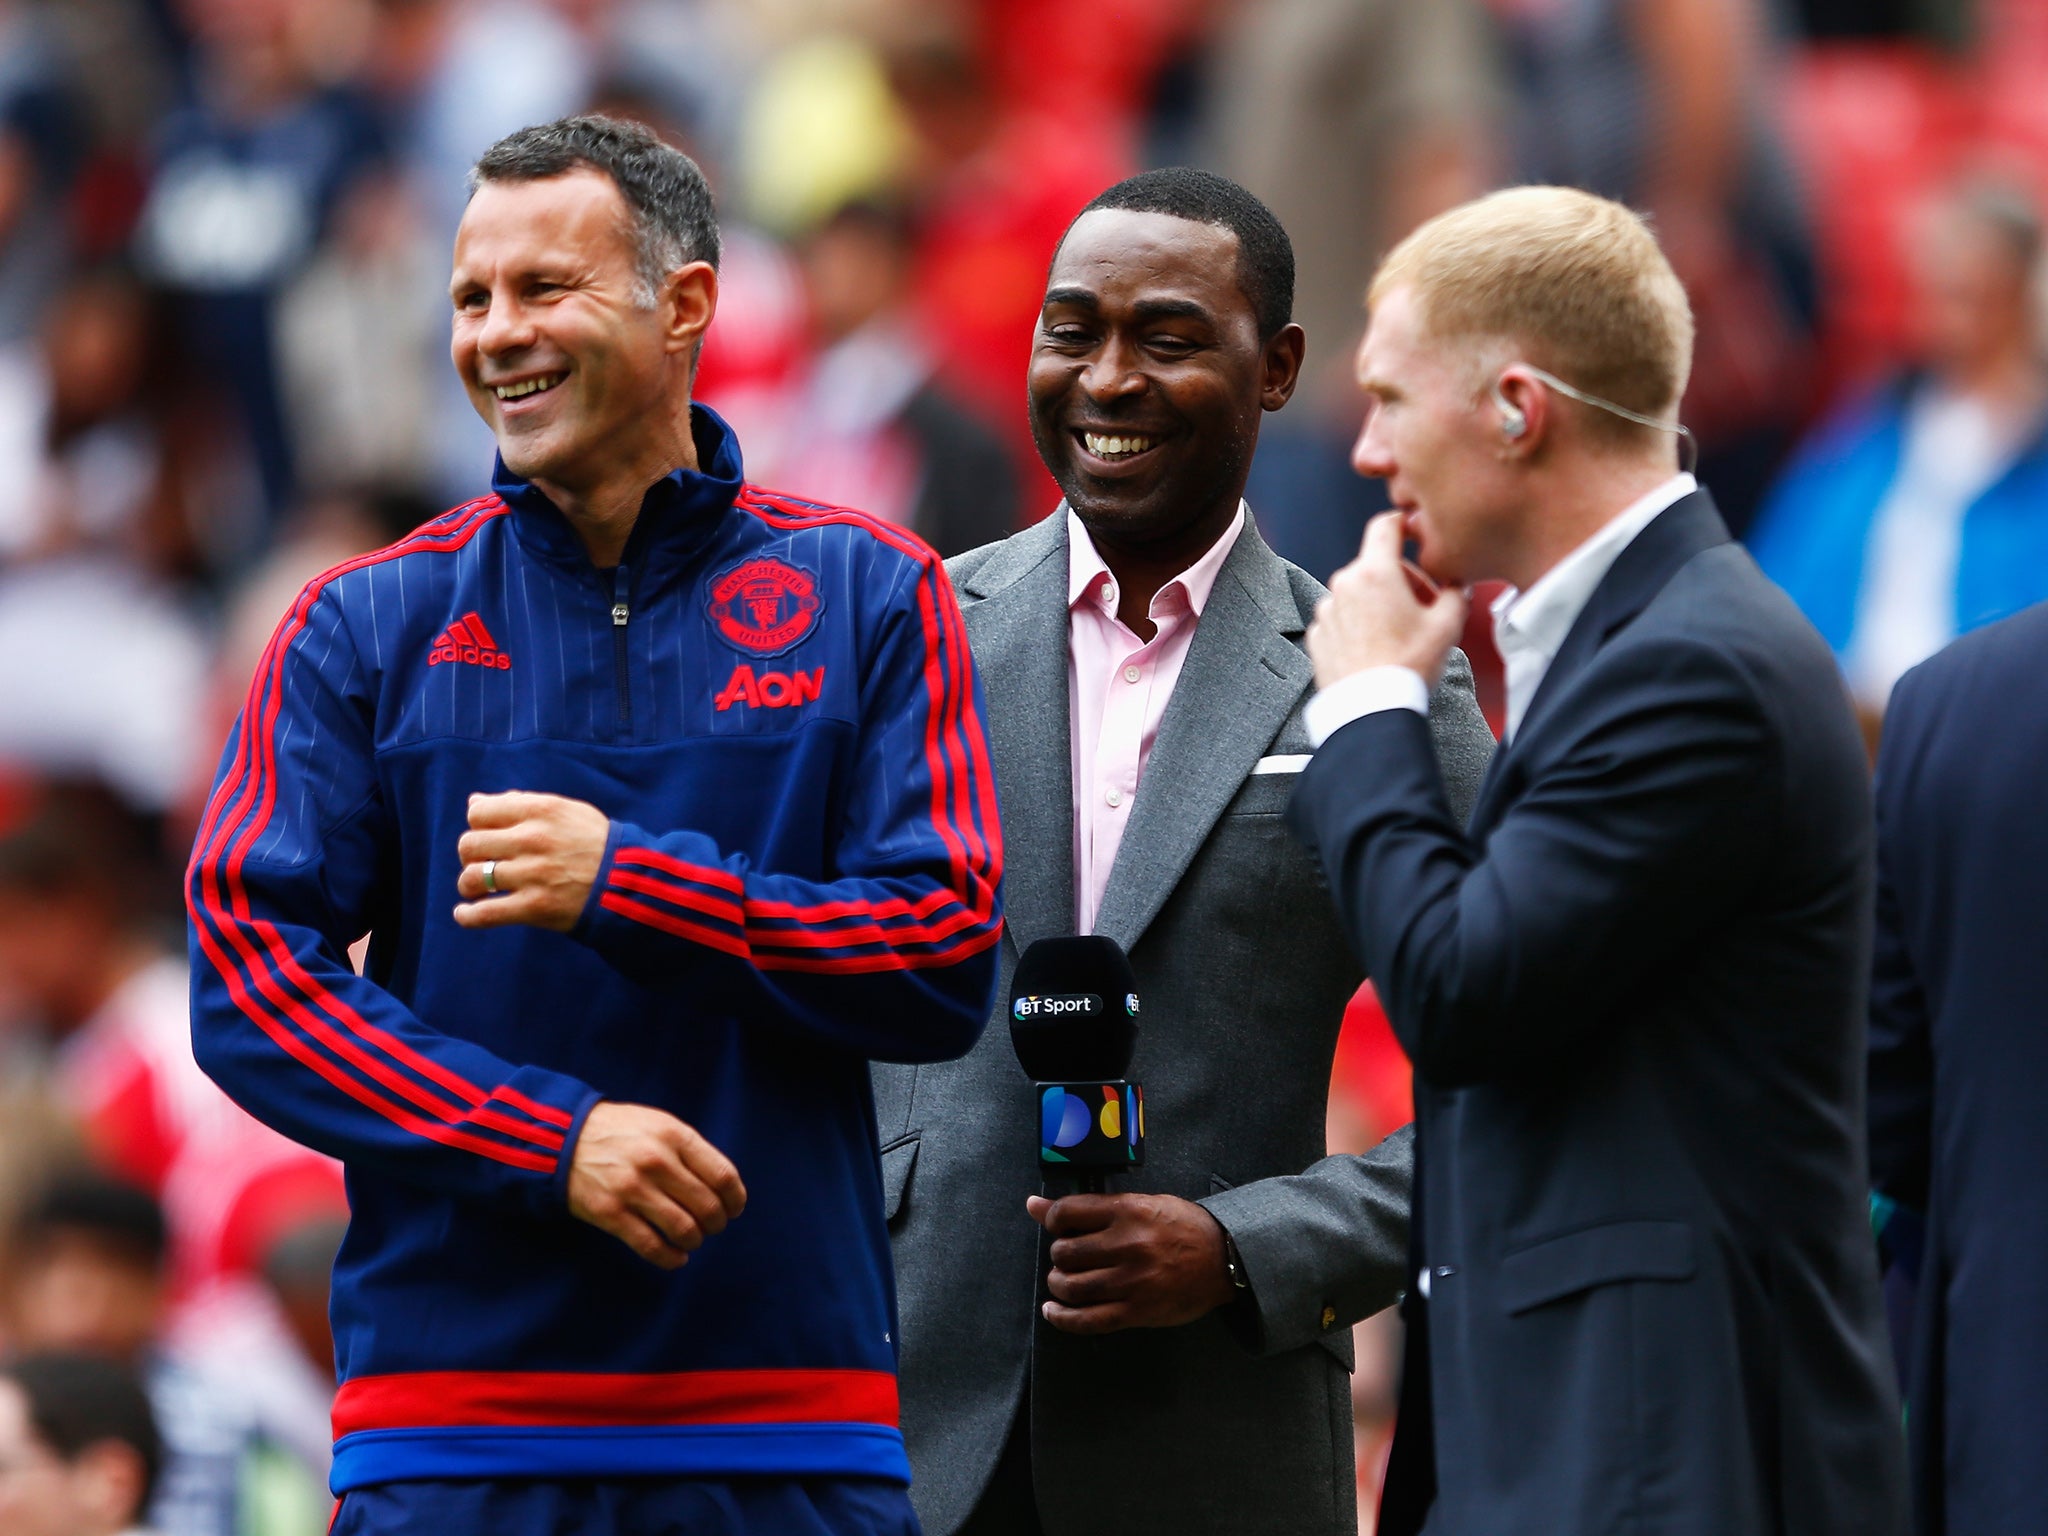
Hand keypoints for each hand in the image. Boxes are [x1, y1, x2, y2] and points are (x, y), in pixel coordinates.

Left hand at [453, 791, 608, 931]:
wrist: (630, 882)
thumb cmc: (596, 843)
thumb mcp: (566, 810)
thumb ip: (520, 803)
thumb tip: (474, 802)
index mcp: (540, 810)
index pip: (479, 812)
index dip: (478, 825)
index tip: (488, 836)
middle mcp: (533, 839)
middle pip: (469, 844)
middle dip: (469, 856)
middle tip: (483, 863)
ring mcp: (532, 875)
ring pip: (472, 877)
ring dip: (469, 885)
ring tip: (476, 889)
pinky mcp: (534, 907)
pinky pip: (485, 913)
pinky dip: (467, 916)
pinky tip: (464, 913)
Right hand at [566, 1101, 745, 1268]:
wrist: (562, 1139)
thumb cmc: (619, 1131)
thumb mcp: (659, 1124)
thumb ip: (689, 1149)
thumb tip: (721, 1186)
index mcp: (674, 1135)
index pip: (723, 1175)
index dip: (735, 1199)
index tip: (734, 1209)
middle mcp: (656, 1161)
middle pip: (707, 1206)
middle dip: (717, 1223)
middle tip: (713, 1227)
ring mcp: (632, 1189)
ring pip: (683, 1229)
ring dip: (695, 1241)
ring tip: (693, 1240)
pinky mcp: (611, 1214)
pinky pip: (651, 1246)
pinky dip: (671, 1259)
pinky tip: (676, 1258)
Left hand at [1026, 1192, 1237, 1334]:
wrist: (1225, 1259)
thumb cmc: (1182, 1227)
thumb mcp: (1141, 1204)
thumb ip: (1090, 1208)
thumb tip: (1034, 1206)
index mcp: (1128, 1211)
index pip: (1067, 1212)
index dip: (1054, 1220)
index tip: (1060, 1227)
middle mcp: (1127, 1244)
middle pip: (1064, 1252)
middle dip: (1059, 1255)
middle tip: (1069, 1257)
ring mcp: (1132, 1281)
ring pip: (1070, 1286)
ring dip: (1059, 1284)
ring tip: (1065, 1280)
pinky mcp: (1137, 1312)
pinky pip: (1087, 1320)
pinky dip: (1062, 1318)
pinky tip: (1054, 1311)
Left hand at [1307, 511, 1468, 689]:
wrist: (1372, 710)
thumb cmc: (1410, 665)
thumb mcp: (1448, 624)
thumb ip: (1455, 590)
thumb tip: (1456, 581)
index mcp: (1374, 572)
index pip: (1385, 526)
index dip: (1403, 524)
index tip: (1414, 533)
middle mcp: (1343, 585)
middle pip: (1375, 565)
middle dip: (1401, 579)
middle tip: (1424, 608)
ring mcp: (1326, 611)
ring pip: (1358, 594)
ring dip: (1378, 604)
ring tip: (1401, 635)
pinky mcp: (1317, 636)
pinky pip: (1343, 619)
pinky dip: (1359, 626)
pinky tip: (1377, 650)